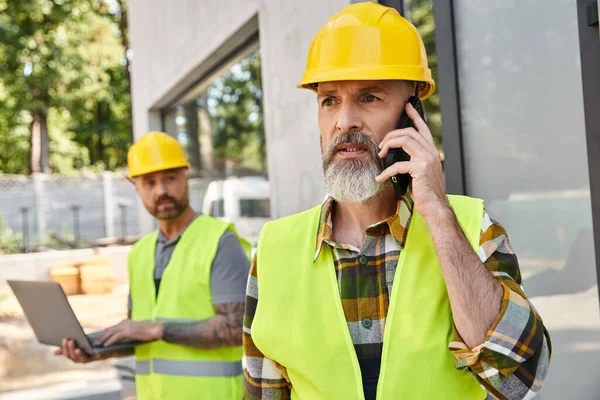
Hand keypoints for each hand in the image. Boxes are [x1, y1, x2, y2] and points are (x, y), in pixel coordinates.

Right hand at [54, 338, 104, 362]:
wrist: (106, 347)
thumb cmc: (91, 344)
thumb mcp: (80, 343)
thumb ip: (69, 347)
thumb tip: (55, 352)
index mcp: (75, 356)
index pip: (67, 354)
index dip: (64, 348)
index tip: (64, 339)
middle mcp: (80, 360)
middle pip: (72, 357)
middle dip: (70, 349)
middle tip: (70, 340)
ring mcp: (89, 359)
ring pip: (81, 360)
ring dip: (78, 354)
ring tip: (77, 348)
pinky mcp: (98, 358)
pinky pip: (94, 358)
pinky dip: (93, 355)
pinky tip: (93, 351)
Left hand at [98, 319, 162, 346]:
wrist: (154, 329)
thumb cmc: (146, 331)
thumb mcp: (134, 330)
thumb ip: (127, 332)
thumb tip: (120, 338)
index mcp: (125, 322)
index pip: (112, 328)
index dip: (105, 333)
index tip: (99, 338)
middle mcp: (124, 323)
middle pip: (109, 329)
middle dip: (101, 336)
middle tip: (96, 342)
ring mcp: (126, 326)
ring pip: (111, 332)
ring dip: (103, 339)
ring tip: (98, 344)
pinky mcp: (128, 331)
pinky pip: (116, 336)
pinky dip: (110, 340)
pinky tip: (106, 345)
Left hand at [376, 102, 450, 219]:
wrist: (435, 207)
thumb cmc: (426, 192)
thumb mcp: (421, 172)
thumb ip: (414, 161)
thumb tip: (399, 156)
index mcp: (432, 151)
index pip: (423, 129)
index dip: (415, 117)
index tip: (407, 107)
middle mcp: (431, 152)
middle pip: (409, 132)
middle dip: (391, 135)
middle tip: (381, 145)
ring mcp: (427, 159)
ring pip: (404, 140)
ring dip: (388, 145)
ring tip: (380, 154)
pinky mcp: (420, 169)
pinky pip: (398, 164)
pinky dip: (386, 171)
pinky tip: (380, 178)